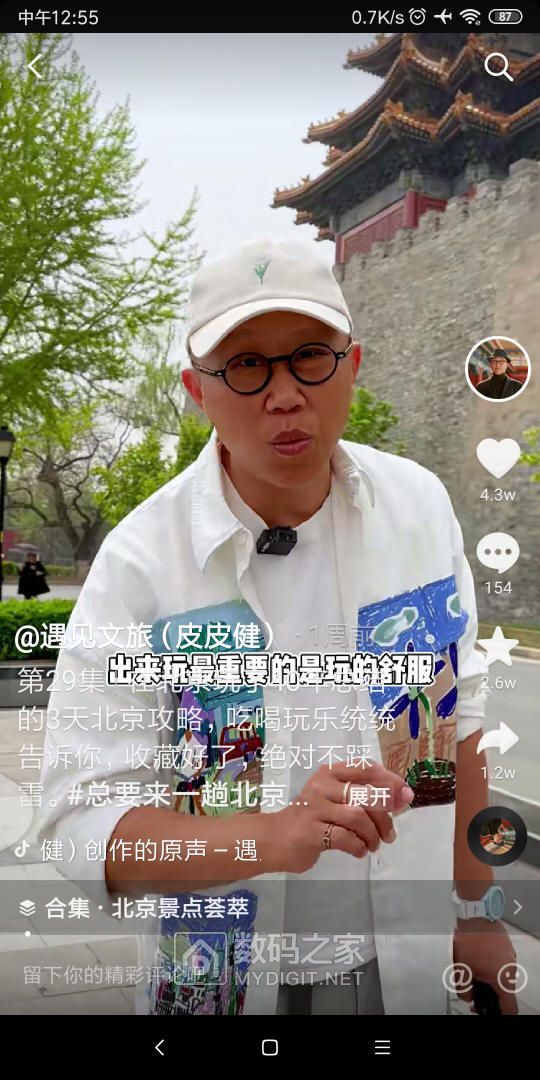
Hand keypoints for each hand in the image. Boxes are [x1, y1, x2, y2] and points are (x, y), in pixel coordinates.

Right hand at [274, 761, 414, 873]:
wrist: (274, 838)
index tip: (405, 795)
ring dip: (373, 835)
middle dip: (386, 814)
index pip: (366, 768)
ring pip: (358, 817)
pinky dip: (359, 846)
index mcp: (329, 773)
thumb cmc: (311, 817)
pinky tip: (360, 850)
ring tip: (373, 845)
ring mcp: (314, 808)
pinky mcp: (310, 831)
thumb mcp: (334, 798)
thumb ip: (363, 795)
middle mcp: (321, 785)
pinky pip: (345, 838)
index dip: (390, 780)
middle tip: (391, 833)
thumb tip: (401, 797)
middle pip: (366, 794)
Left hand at [453, 918, 518, 1014]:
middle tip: (476, 992)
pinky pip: (502, 962)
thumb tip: (468, 997)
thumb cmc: (470, 939)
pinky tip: (478, 959)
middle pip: (505, 992)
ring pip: (502, 976)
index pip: (510, 1008)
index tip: (491, 1011)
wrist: (475, 915)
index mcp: (503, 979)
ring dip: (490, 978)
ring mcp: (510, 956)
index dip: (500, 1012)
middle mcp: (511, 969)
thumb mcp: (462, 970)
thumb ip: (465, 990)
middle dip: (490, 994)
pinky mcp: (507, 947)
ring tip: (474, 971)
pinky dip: (492, 965)